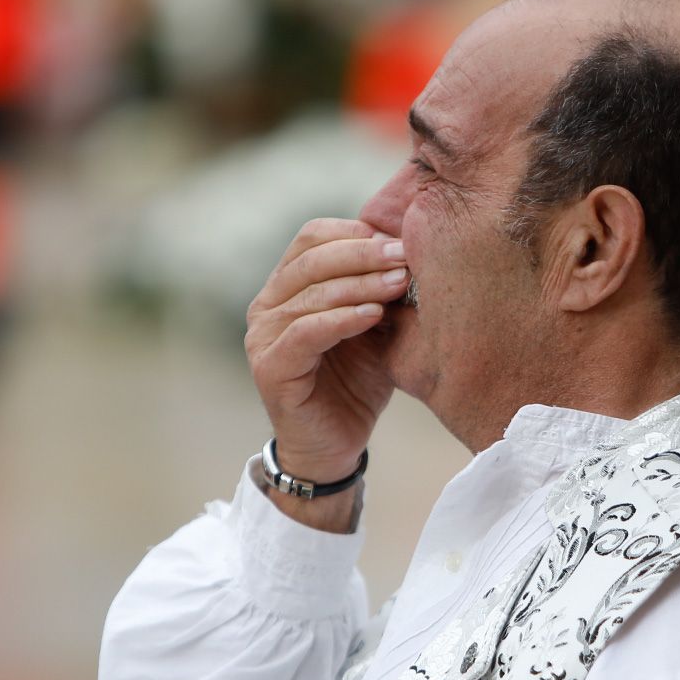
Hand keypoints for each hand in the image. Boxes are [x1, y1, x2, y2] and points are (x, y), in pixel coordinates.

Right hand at [244, 218, 410, 481]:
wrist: (335, 447)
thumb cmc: (356, 384)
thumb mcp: (376, 328)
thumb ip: (382, 291)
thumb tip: (415, 248)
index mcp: (287, 287)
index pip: (313, 237)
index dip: (356, 232)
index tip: (401, 239)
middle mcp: (267, 305)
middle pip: (312, 257)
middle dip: (364, 253)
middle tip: (406, 255)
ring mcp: (263, 336)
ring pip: (311, 292)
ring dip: (360, 284)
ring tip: (400, 283)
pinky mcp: (270, 368)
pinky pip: (307, 332)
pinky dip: (343, 318)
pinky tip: (374, 315)